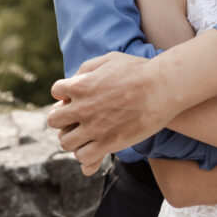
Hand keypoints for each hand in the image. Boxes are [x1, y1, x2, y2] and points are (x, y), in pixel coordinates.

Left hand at [48, 52, 170, 174]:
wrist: (162, 87)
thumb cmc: (138, 70)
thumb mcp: (109, 59)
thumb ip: (87, 69)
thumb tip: (73, 81)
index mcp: (81, 84)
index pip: (56, 91)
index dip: (65, 94)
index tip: (76, 97)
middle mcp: (82, 107)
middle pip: (54, 120)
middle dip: (63, 118)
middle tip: (77, 118)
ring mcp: (94, 127)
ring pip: (65, 142)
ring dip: (73, 138)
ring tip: (86, 134)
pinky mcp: (108, 143)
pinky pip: (83, 157)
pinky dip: (86, 153)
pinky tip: (96, 145)